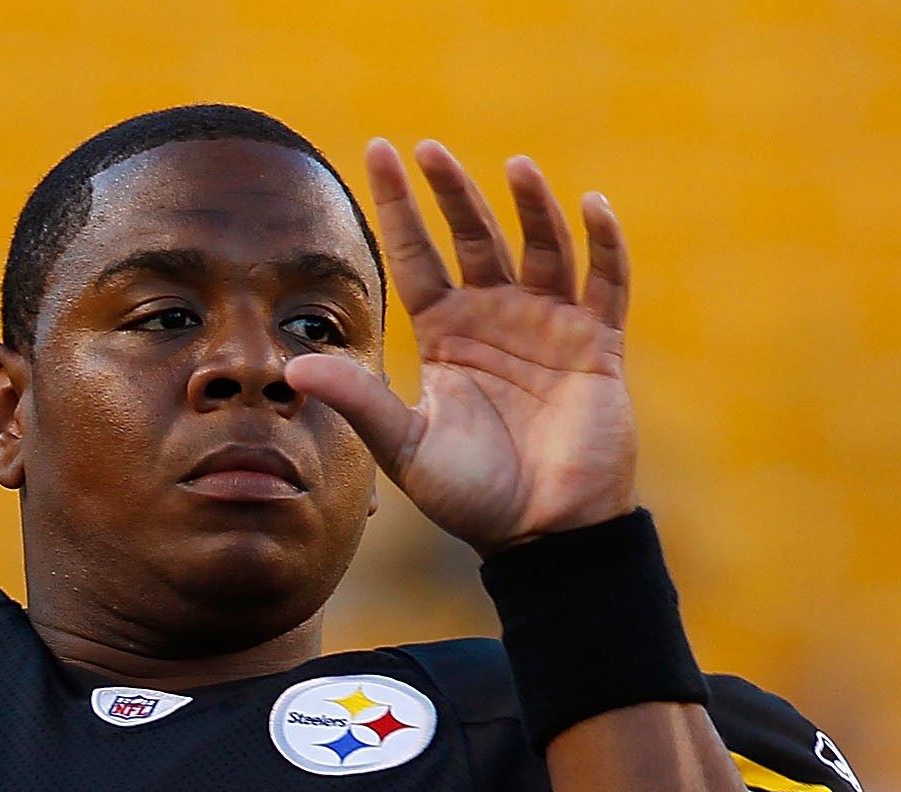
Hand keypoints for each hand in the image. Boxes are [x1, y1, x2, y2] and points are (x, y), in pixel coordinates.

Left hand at [283, 141, 636, 553]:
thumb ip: (358, 401)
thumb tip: (293, 367)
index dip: (399, 207)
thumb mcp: (405, 448)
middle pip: (473, 237)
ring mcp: (551, 325)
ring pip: (542, 246)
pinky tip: (592, 206)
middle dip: (453, 192)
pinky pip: (607, 282)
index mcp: (447, 335)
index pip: (417, 256)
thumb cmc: (473, 496)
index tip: (378, 151)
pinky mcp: (598, 345)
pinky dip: (604, 244)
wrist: (542, 534)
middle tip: (428, 149)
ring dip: (531, 206)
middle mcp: (497, 318)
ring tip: (515, 166)